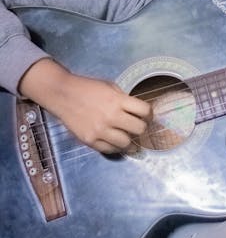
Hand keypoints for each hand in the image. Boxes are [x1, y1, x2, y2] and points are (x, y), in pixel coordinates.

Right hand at [19, 59, 151, 152]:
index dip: (149, 114)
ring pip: (126, 143)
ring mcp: (100, 130)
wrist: (63, 94)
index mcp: (118, 100)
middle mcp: (111, 117)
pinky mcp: (90, 140)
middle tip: (139, 127)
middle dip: (142, 128)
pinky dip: (115, 147)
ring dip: (130, 141)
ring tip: (129, 138)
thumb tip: (138, 111)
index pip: (145, 110)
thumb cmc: (88, 88)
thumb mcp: (110, 87)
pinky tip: (115, 142)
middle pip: (139, 129)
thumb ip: (124, 99)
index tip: (148, 116)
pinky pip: (110, 150)